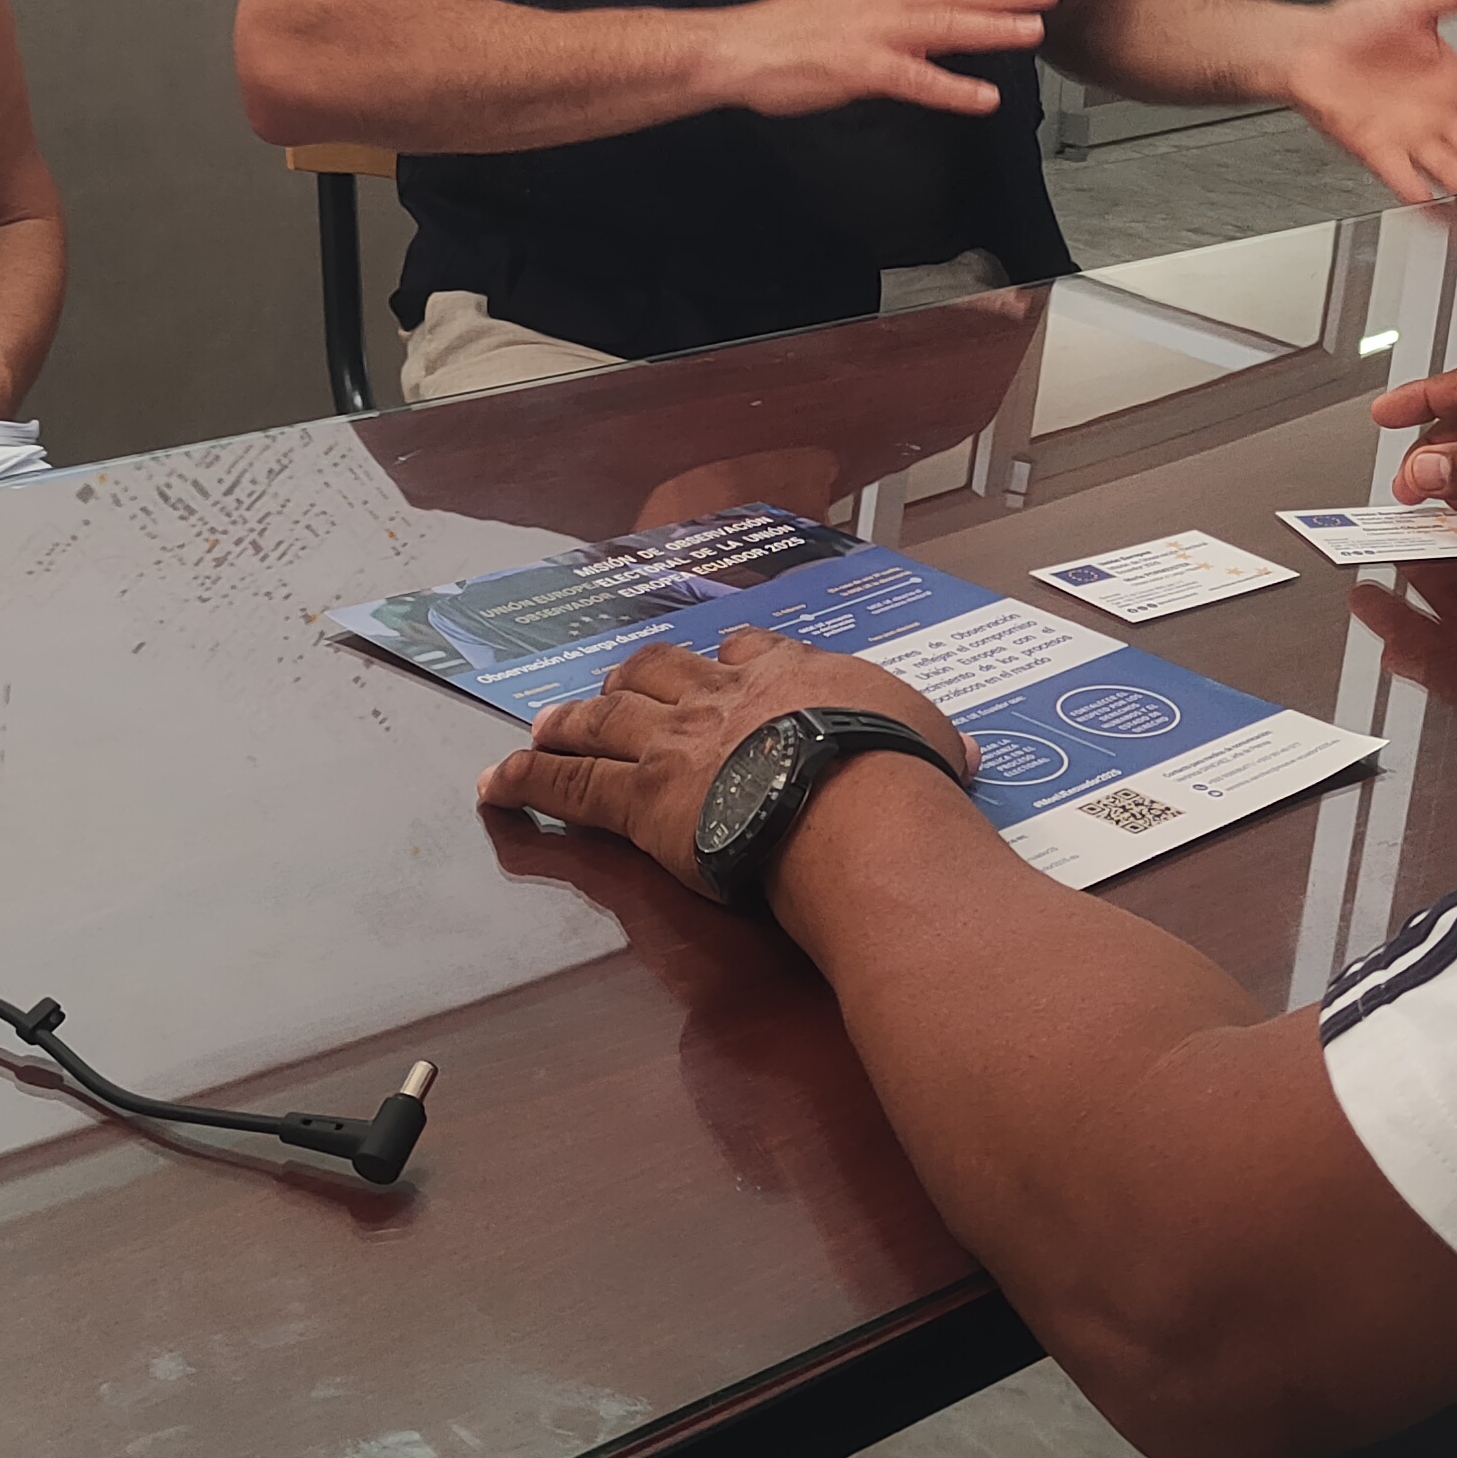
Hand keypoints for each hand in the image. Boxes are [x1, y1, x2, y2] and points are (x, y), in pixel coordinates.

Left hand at [476, 628, 970, 903]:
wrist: (854, 806)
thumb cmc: (898, 773)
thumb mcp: (929, 736)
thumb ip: (931, 741)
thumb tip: (961, 755)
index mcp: (792, 676)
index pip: (748, 651)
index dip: (728, 659)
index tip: (719, 664)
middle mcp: (722, 697)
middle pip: (660, 669)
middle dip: (633, 676)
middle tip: (615, 685)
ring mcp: (675, 744)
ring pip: (603, 718)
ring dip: (567, 720)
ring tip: (541, 726)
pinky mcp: (642, 799)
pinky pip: (569, 788)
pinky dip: (527, 785)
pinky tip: (495, 788)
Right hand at [715, 0, 1058, 121]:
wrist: (735, 50)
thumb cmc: (783, 35)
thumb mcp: (840, 6)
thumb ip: (884, 10)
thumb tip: (924, 20)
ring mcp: (871, 32)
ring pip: (944, 25)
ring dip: (991, 27)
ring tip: (1031, 31)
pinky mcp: (859, 68)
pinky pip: (917, 79)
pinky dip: (953, 87)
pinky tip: (982, 96)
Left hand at [1280, 0, 1456, 201]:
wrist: (1306, 46)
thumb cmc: (1353, 24)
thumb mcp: (1416, 0)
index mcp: (1449, 79)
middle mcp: (1433, 112)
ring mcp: (1407, 135)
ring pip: (1451, 168)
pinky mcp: (1376, 149)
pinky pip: (1405, 179)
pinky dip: (1423, 197)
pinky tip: (1440, 209)